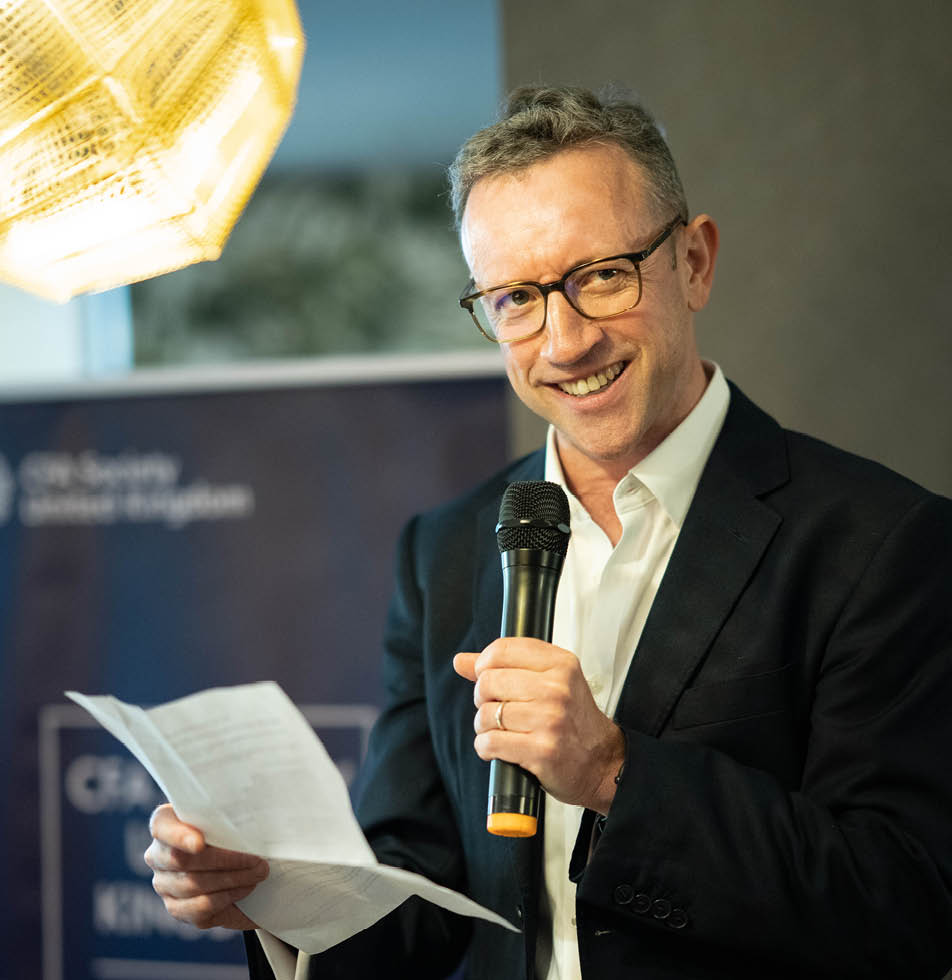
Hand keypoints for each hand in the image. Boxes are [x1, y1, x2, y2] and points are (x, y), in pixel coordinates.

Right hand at [144, 803, 268, 930]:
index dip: (178, 835)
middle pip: (182, 860)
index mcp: (166, 823)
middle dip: (225, 859)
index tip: (200, 844)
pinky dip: (228, 896)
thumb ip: (230, 812)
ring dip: (233, 878)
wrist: (243, 864)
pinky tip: (247, 886)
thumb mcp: (232, 815)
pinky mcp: (178, 909)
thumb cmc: (236, 830)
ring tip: (259, 871)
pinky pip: (200, 907)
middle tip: (256, 858)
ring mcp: (165, 884)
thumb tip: (250, 814)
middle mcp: (158, 854)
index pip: (161, 826)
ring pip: (193, 885)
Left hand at [453, 638, 624, 813]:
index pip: (502, 650)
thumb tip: (461, 660)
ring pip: (486, 714)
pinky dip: (486, 747)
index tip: (485, 676)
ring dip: (484, 726)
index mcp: (560, 664)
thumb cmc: (574, 721)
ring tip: (500, 730)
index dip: (483, 664)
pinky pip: (491, 742)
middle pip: (489, 681)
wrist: (602, 761)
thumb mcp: (550, 681)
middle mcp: (557, 688)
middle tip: (496, 707)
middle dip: (483, 698)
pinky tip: (498, 747)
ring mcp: (550, 719)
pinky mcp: (541, 750)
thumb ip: (505, 666)